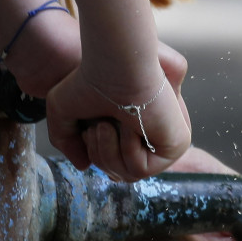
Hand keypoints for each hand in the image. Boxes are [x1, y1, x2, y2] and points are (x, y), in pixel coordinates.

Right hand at [44, 42, 190, 180]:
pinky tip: (132, 124)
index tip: (91, 127)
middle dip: (99, 154)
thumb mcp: (64, 111)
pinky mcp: (177, 145)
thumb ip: (67, 140)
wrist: (113, 65)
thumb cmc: (88, 79)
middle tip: (101, 125)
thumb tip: (85, 166)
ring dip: (108, 151)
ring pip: (129, 175)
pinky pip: (142, 170)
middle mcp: (153, 135)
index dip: (95, 152)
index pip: (114, 163)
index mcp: (134, 128)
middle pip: (119, 174)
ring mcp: (166, 141)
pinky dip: (128, 150)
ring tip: (110, 123)